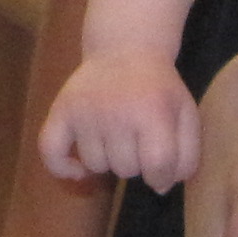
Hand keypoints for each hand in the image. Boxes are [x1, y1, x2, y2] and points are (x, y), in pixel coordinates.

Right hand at [40, 54, 197, 189]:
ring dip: (107, 159)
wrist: (126, 49)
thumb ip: (186, 156)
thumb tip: (160, 187)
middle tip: (137, 138)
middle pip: (125, 169)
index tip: (161, 170)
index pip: (156, 166)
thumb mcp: (186, 115)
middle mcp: (116, 112)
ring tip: (114, 137)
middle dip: (135, 162)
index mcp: (152, 112)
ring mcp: (85, 111)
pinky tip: (78, 169)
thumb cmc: (159, 88)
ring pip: (95, 165)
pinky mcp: (62, 110)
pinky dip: (61, 167)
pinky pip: (50, 151)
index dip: (161, 177)